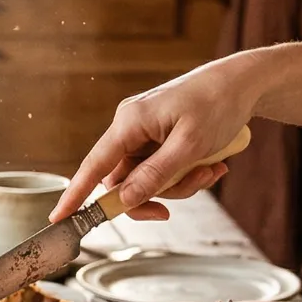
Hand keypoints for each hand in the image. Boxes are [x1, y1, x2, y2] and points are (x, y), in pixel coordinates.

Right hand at [49, 57, 261, 221]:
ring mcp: (145, 133)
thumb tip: (125, 200)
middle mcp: (130, 127)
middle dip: (158, 193)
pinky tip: (212, 164)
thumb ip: (156, 175)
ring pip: (148, 179)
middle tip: (185, 197)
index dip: (76, 195)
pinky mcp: (160, 138)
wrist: (243, 82)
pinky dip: (186, 174)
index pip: (94, 165)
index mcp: (129, 122)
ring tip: (212, 170)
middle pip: (125, 180)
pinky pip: (163, 169)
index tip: (58, 218)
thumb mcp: (189, 145)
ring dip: (180, 184)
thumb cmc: (217, 104)